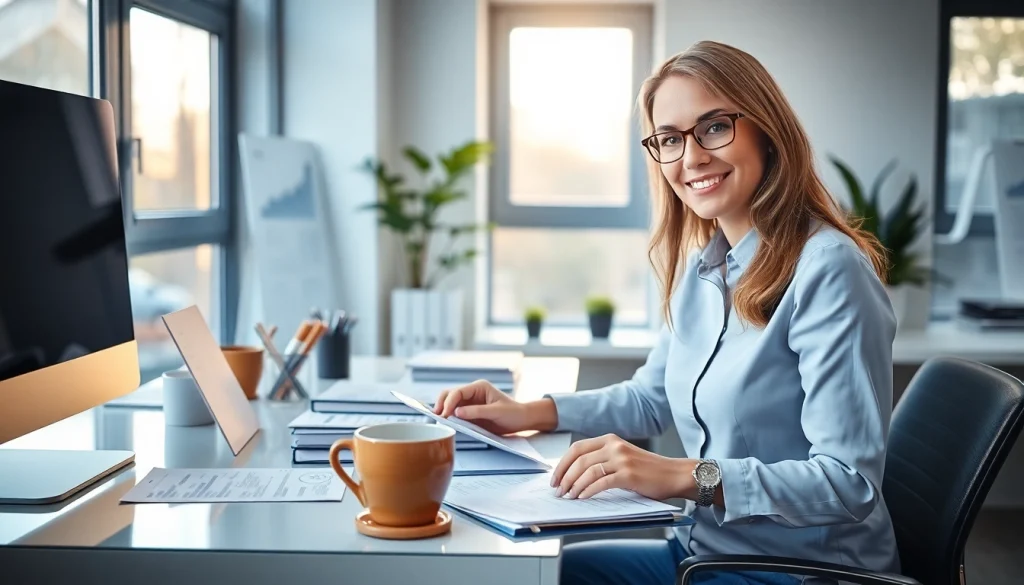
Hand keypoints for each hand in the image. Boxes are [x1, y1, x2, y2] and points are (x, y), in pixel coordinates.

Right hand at [433, 380, 555, 434]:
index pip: (458, 392)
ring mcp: (470, 402)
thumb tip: (457, 413)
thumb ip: (477, 412)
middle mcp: (472, 393)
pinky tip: (446, 424)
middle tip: (437, 418)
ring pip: (450, 404)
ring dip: (443, 411)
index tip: (444, 415)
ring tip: (439, 422)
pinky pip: (456, 414)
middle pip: (450, 395)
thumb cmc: (513, 413)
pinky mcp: (470, 412)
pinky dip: (449, 418)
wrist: (522, 420)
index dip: (449, 403)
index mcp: (479, 387)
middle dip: (441, 404)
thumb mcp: (497, 412)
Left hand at [551, 434, 694, 500]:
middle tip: (558, 491)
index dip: (562, 464)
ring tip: (568, 497)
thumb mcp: (623, 457)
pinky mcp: (628, 474)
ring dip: (574, 486)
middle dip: (564, 477)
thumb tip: (574, 476)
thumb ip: (603, 460)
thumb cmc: (649, 470)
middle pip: (579, 459)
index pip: (577, 448)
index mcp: (610, 439)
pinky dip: (588, 491)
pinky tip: (582, 497)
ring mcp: (622, 459)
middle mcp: (614, 446)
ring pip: (588, 471)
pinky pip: (601, 482)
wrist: (675, 474)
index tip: (555, 478)